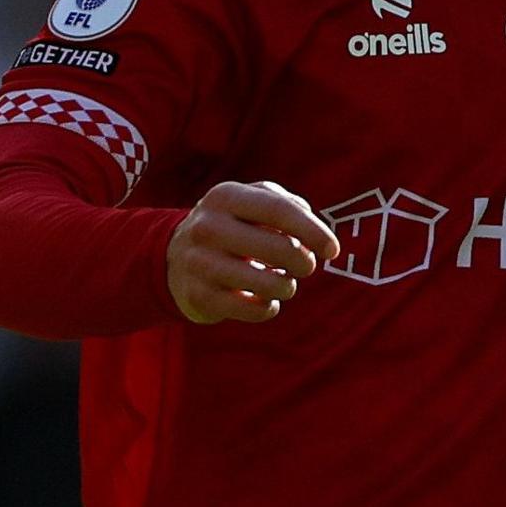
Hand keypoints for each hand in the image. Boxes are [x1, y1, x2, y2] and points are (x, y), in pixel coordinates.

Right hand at [166, 180, 342, 324]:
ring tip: (284, 283)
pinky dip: (268, 308)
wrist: (173, 257)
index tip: (332, 250)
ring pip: (267, 284)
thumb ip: (286, 205)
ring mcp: (199, 262)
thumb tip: (316, 233)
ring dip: (286, 287)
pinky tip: (265, 300)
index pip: (279, 210)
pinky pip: (252, 310)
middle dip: (303, 262)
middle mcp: (207, 226)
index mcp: (224, 196)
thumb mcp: (249, 201)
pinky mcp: (198, 296)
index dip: (312, 231)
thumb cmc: (230, 225)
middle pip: (278, 248)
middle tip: (306, 267)